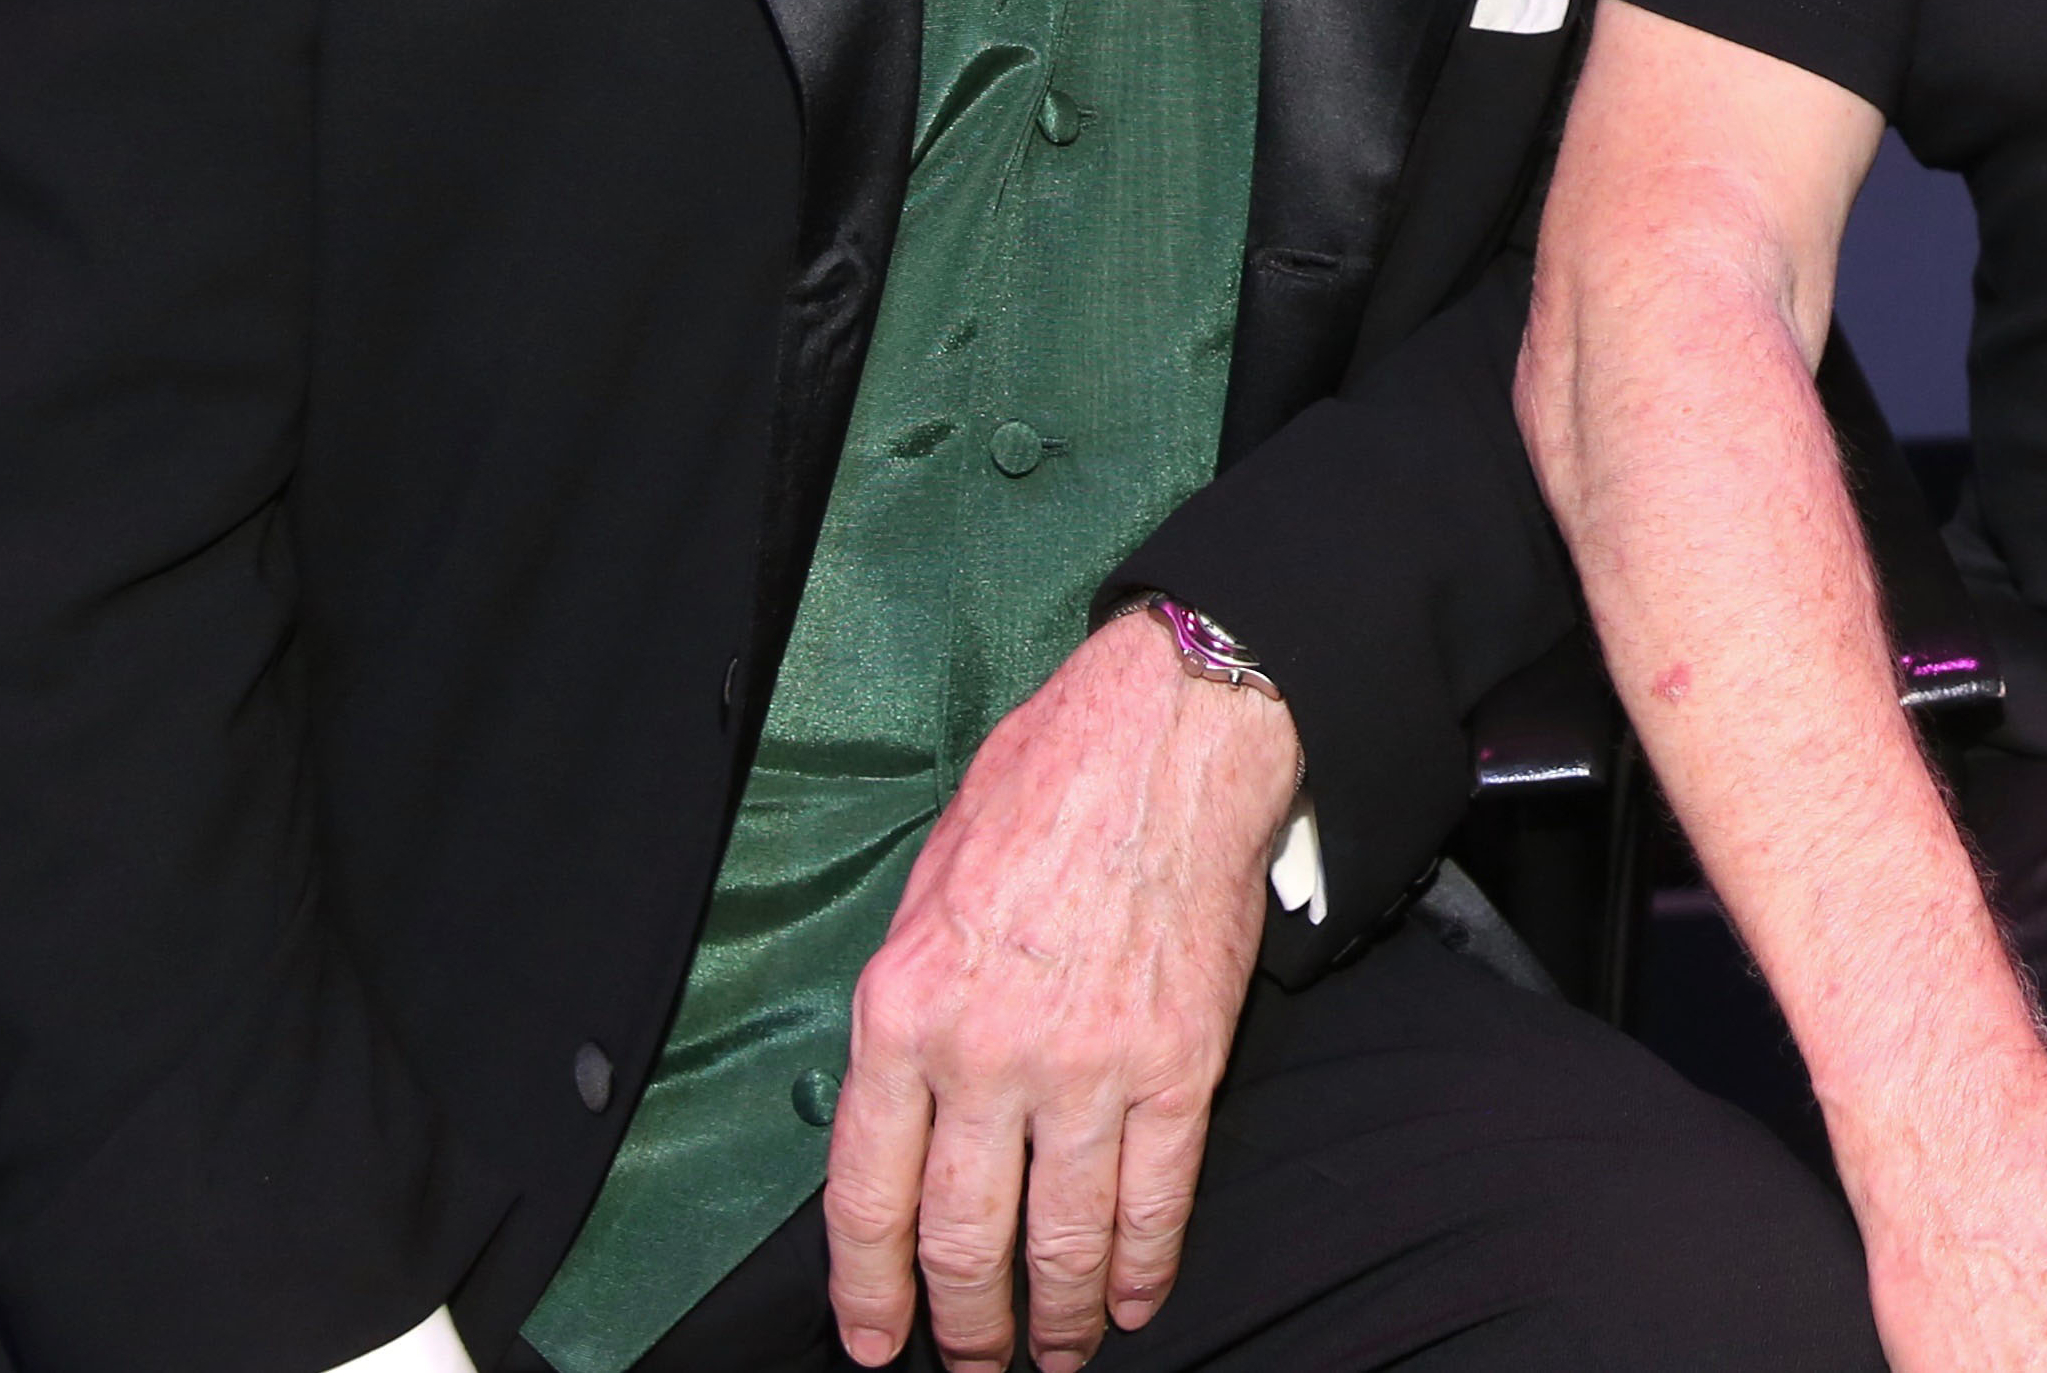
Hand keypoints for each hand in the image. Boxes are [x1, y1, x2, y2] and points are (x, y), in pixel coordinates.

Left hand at [824, 609, 1299, 1371]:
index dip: (870, 1292)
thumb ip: (910, 1009)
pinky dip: (1140, 1268)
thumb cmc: (1043, 791)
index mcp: (903, 1012)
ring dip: (1052, 1319)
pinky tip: (1130, 1301)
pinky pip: (1155, 1200)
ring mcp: (1088, 1069)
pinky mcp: (1180, 1066)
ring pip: (1059, 1240)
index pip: (866, 1198)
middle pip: (961, 1239)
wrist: (1167, 737)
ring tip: (1050, 1354)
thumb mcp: (925, 892)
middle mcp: (986, 1056)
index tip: (880, 1341)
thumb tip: (907, 1104)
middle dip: (964, 1325)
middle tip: (971, 1364)